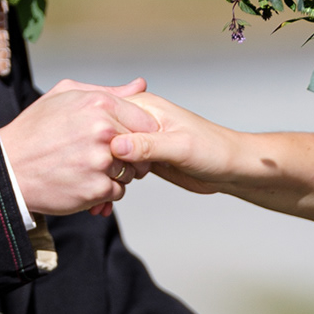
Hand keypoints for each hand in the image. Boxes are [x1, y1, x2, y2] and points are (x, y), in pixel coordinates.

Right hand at [0, 79, 162, 217]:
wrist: (7, 167)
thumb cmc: (34, 131)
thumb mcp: (65, 95)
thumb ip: (108, 91)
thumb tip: (140, 85)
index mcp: (98, 104)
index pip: (145, 121)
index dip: (138, 133)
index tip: (126, 141)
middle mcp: (103, 131)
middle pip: (141, 149)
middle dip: (130, 156)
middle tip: (106, 158)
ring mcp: (100, 162)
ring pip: (130, 172)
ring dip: (116, 174)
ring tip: (89, 169)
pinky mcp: (95, 189)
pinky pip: (117, 192)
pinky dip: (104, 191)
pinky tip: (83, 182)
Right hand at [98, 89, 241, 193]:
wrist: (232, 167)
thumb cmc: (213, 149)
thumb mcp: (179, 147)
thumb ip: (148, 146)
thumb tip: (116, 146)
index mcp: (145, 108)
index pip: (107, 114)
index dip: (92, 134)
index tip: (82, 158)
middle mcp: (140, 122)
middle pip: (103, 138)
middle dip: (94, 163)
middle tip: (87, 186)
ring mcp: (141, 142)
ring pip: (110, 158)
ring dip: (102, 178)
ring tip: (94, 203)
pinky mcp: (145, 160)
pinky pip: (121, 171)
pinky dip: (113, 186)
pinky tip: (104, 205)